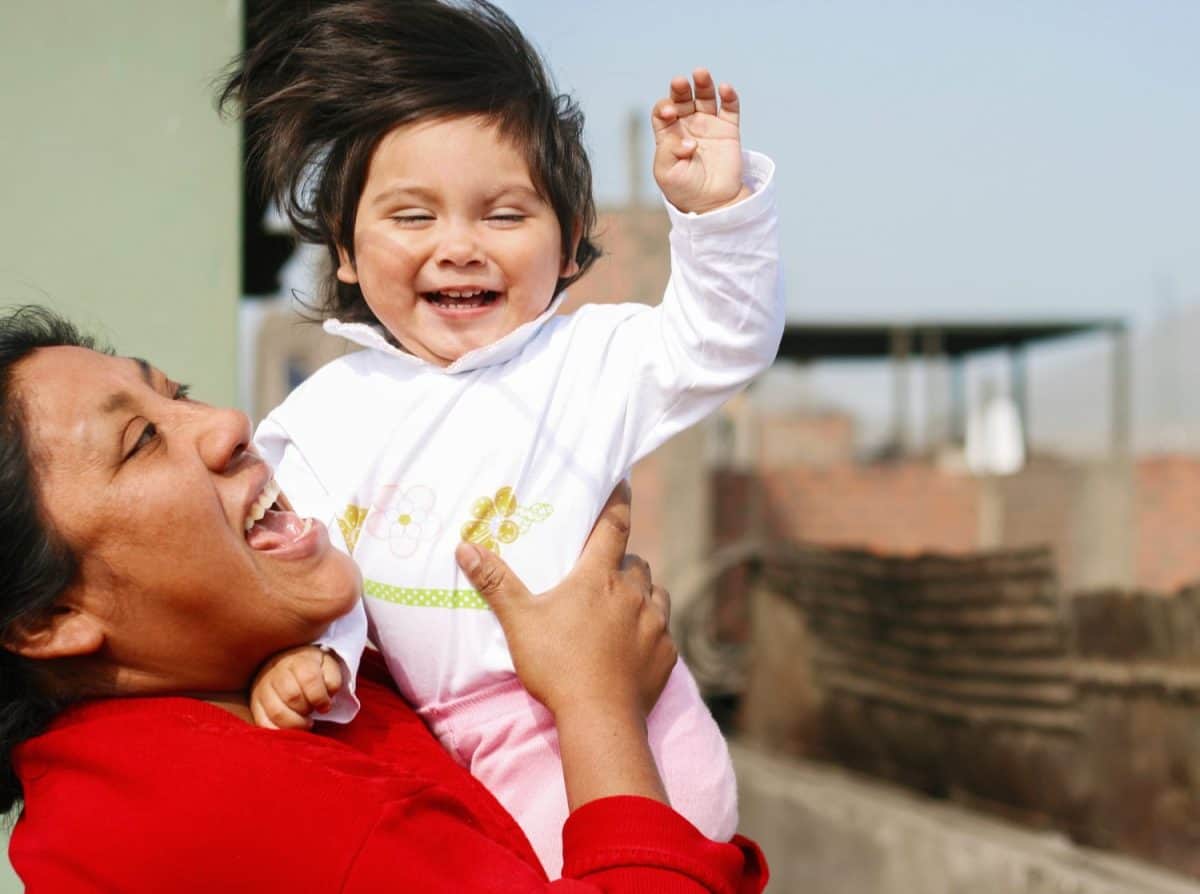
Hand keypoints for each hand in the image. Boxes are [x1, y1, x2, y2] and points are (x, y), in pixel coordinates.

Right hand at [249, 645, 342, 729]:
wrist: (284, 663)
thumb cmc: (310, 668)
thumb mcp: (326, 665)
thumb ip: (332, 679)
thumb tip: (328, 697)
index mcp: (298, 660)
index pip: (309, 678)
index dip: (320, 697)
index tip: (326, 706)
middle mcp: (276, 672)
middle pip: (292, 696)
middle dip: (307, 709)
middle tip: (312, 712)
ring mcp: (262, 688)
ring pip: (277, 712)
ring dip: (295, 723)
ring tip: (304, 723)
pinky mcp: (254, 703)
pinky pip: (262, 722)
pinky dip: (279, 731)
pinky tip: (290, 729)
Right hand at [454, 483, 675, 720]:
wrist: (600, 718)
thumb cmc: (557, 664)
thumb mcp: (519, 621)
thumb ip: (495, 583)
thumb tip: (465, 547)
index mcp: (599, 577)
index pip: (614, 526)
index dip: (618, 501)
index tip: (624, 481)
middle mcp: (633, 593)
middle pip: (636, 563)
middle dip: (623, 563)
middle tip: (604, 575)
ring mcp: (655, 623)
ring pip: (655, 594)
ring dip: (642, 595)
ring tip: (622, 609)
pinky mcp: (667, 654)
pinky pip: (663, 632)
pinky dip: (651, 631)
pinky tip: (635, 646)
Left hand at [651, 68, 750, 213]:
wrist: (713, 203)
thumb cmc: (685, 190)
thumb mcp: (666, 173)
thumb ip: (668, 152)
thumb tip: (688, 140)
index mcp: (668, 134)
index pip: (662, 112)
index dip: (664, 107)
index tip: (669, 114)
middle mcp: (687, 125)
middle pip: (682, 98)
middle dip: (679, 89)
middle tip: (680, 83)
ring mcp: (708, 126)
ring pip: (705, 97)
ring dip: (703, 84)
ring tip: (701, 73)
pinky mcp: (728, 130)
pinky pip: (729, 108)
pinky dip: (729, 96)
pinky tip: (725, 88)